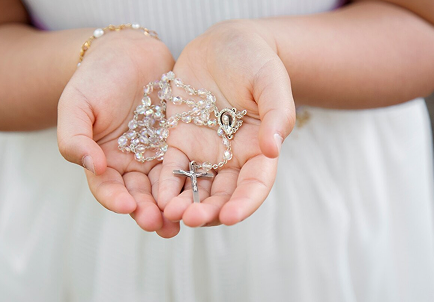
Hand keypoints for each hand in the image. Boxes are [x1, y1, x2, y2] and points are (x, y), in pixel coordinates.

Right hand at [57, 30, 178, 237]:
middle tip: (157, 222)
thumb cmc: (96, 78)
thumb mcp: (76, 104)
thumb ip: (75, 137)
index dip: (114, 198)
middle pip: (138, 194)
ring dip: (170, 206)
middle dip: (146, 210)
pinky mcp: (179, 145)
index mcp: (103, 160)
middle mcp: (130, 165)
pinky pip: (185, 166)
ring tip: (180, 219)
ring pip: (163, 188)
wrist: (129, 53)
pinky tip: (199, 194)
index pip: (106, 187)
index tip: (126, 205)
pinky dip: (190, 182)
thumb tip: (94, 166)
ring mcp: (156, 156)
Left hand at [155, 20, 295, 227]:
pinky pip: (171, 169)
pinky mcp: (179, 142)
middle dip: (208, 211)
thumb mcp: (270, 80)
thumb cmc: (254, 60)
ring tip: (170, 214)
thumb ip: (276, 113)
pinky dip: (165, 185)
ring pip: (195, 188)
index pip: (255, 184)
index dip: (245, 203)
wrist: (223, 43)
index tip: (231, 216)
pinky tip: (157, 198)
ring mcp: (204, 152)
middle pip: (222, 194)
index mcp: (258, 149)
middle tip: (191, 218)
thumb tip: (273, 149)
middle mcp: (232, 158)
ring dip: (184, 204)